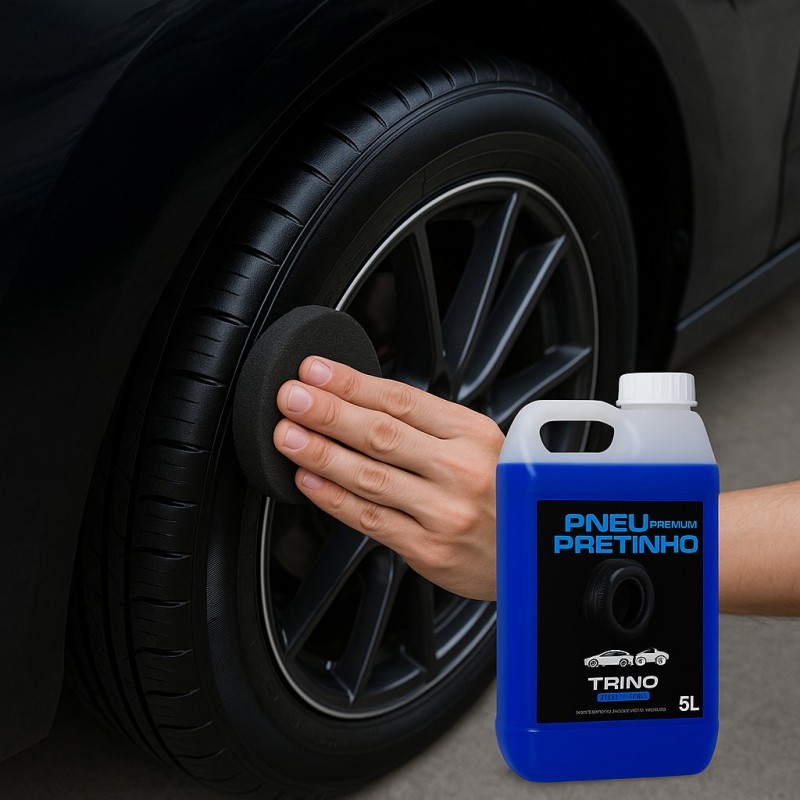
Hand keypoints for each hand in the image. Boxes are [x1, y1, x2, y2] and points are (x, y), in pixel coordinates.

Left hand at [273, 357, 503, 599]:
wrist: (535, 555)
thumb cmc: (504, 495)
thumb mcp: (485, 445)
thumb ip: (432, 425)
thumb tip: (364, 399)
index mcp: (473, 434)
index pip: (403, 401)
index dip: (353, 384)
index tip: (317, 371)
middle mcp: (459, 470)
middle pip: (382, 434)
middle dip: (328, 412)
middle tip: (291, 397)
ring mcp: (443, 511)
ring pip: (370, 476)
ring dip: (322, 452)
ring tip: (288, 435)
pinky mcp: (428, 549)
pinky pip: (371, 519)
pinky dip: (334, 498)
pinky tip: (308, 481)